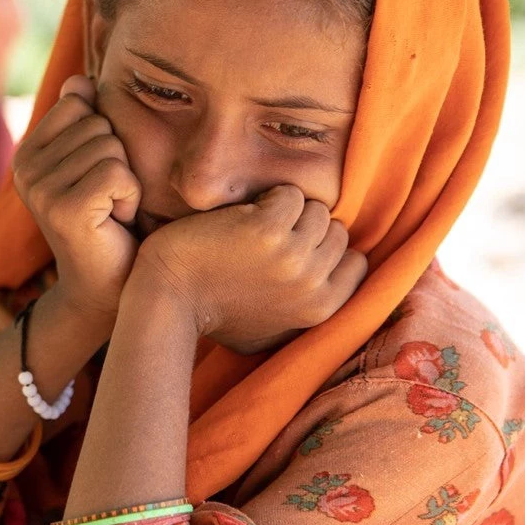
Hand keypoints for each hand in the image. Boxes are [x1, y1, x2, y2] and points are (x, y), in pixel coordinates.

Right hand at [12, 75, 139, 327]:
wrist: (106, 288)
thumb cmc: (108, 221)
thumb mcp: (92, 163)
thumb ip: (82, 120)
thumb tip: (79, 81)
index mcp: (26, 151)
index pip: (78, 103)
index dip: (103, 135)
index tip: (95, 175)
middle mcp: (24, 167)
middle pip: (98, 124)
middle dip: (117, 159)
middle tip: (104, 199)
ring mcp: (40, 189)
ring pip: (110, 147)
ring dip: (125, 180)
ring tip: (108, 211)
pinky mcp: (64, 209)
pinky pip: (118, 173)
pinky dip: (130, 198)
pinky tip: (115, 222)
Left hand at [124, 185, 367, 353]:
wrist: (169, 299)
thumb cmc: (214, 312)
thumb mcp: (273, 330)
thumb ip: (308, 307)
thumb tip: (341, 282)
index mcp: (322, 310)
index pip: (355, 263)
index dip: (325, 250)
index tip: (294, 251)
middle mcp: (313, 284)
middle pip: (336, 231)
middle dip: (304, 227)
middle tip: (267, 237)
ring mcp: (292, 256)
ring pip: (315, 209)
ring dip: (285, 209)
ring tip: (253, 226)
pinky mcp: (266, 230)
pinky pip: (288, 194)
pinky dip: (266, 198)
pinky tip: (241, 216)